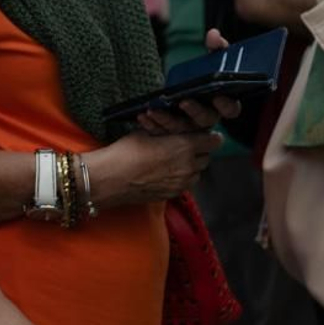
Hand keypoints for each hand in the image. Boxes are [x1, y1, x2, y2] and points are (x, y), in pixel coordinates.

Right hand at [95, 128, 220, 205]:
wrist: (110, 179)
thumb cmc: (125, 152)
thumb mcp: (147, 132)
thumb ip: (167, 131)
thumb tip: (174, 129)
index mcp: (184, 147)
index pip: (214, 141)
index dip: (209, 136)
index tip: (203, 134)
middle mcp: (188, 167)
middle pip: (207, 158)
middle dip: (199, 151)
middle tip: (185, 145)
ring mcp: (182, 184)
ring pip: (197, 173)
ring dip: (191, 166)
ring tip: (173, 159)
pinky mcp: (173, 195)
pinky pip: (185, 184)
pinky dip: (180, 178)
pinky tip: (164, 172)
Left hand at [136, 28, 240, 135]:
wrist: (184, 85)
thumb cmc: (204, 73)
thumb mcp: (211, 58)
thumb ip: (216, 46)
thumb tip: (213, 34)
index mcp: (222, 103)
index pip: (231, 109)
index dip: (226, 105)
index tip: (217, 96)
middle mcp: (207, 118)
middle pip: (205, 121)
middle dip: (195, 111)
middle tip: (183, 101)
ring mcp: (189, 127)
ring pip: (181, 129)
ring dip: (167, 120)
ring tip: (153, 110)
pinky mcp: (170, 130)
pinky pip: (162, 132)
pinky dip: (152, 125)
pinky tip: (142, 115)